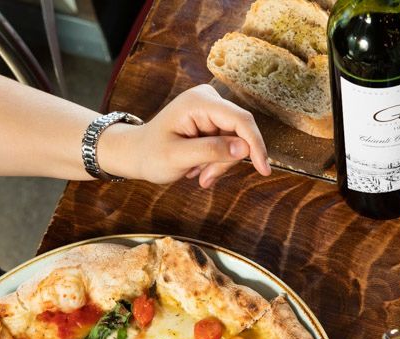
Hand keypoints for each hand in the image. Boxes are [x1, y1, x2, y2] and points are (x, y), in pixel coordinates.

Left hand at [98, 84, 270, 186]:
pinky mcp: (213, 119)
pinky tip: (200, 168)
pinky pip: (228, 144)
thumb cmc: (151, 154)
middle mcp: (208, 99)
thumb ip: (211, 151)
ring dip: (220, 164)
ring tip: (198, 175)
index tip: (264, 169)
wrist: (136, 153)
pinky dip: (217, 161)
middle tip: (205, 179)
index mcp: (199, 102)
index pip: (240, 120)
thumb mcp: (178, 157)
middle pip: (239, 133)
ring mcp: (212, 108)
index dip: (255, 144)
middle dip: (226, 160)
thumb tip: (244, 149)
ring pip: (235, 142)